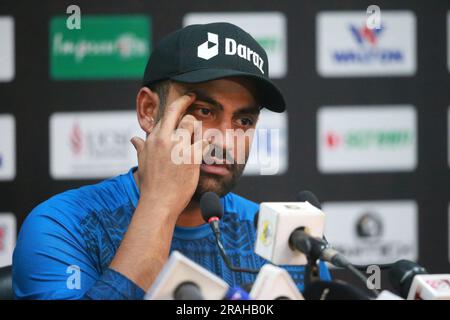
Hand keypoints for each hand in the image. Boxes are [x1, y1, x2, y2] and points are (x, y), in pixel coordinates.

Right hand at [130, 93, 207, 217]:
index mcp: (153, 139)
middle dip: (189, 110)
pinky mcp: (191, 158)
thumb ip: (140, 148)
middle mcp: (165, 140)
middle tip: (195, 107)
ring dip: (198, 129)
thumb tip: (134, 139)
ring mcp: (178, 148)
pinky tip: (208, 145)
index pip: (167, 114)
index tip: (186, 100)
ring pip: (194, 124)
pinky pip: (205, 142)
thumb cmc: (150, 185)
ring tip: (199, 139)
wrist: (158, 203)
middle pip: (181, 114)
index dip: (178, 107)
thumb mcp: (142, 163)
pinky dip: (209, 142)